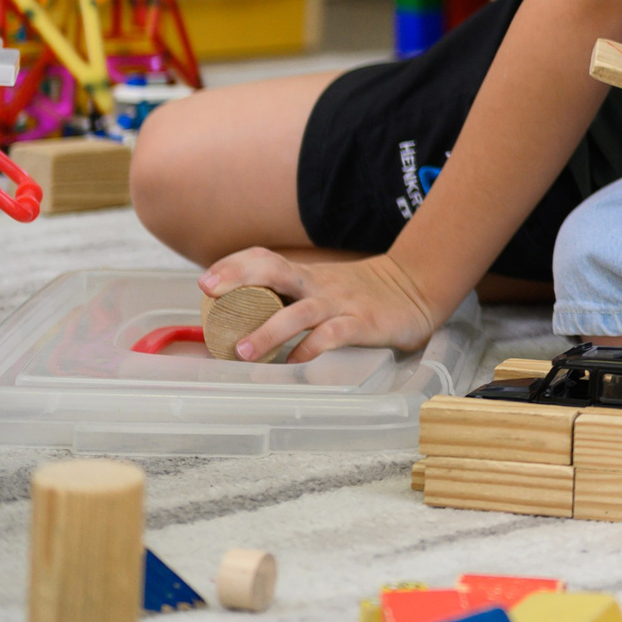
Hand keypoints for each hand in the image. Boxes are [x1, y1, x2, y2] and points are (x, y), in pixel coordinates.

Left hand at [200, 249, 441, 363]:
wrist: (415, 288)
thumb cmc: (360, 294)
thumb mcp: (321, 287)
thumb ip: (289, 296)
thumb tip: (239, 318)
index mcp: (306, 276)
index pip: (265, 259)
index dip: (234, 266)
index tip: (205, 282)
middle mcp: (318, 285)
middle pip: (275, 272)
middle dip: (240, 278)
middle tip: (210, 293)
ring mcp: (340, 304)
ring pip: (299, 312)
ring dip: (268, 330)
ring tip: (241, 350)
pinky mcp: (362, 324)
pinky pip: (332, 336)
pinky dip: (310, 349)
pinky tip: (293, 362)